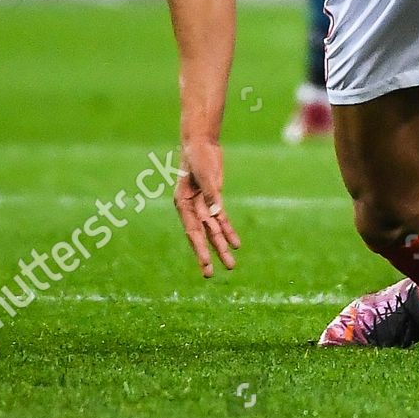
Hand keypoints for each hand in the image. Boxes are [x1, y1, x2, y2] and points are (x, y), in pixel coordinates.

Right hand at [174, 137, 239, 277]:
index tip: (206, 263)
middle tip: (210, 274)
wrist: (201, 143)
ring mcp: (203, 205)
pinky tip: (236, 244)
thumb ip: (210, 194)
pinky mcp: (214, 200)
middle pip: (201, 235)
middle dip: (207, 254)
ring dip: (222, 247)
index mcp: (183, 203)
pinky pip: (221, 220)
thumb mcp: (205, 173)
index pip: (192, 231)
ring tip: (231, 265)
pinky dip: (228, 231)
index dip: (199, 248)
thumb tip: (215, 216)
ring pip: (213, 231)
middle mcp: (192, 208)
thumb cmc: (198, 156)